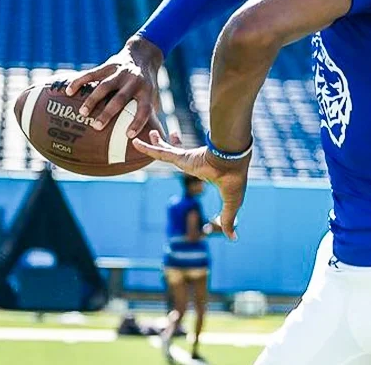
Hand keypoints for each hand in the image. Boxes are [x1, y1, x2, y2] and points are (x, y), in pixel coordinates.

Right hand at [65, 39, 162, 137]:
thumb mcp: (153, 96)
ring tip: (82, 113)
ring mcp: (120, 72)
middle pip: (120, 98)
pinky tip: (68, 91)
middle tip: (96, 126)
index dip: (138, 122)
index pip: (144, 108)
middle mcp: (134, 81)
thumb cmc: (147, 83)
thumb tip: (147, 137)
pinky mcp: (108, 65)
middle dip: (108, 113)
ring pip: (105, 86)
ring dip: (92, 100)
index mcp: (147, 91)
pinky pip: (92, 74)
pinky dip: (79, 82)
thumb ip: (150, 113)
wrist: (143, 54)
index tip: (128, 135)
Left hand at [133, 130, 247, 240]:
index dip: (184, 155)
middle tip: (159, 136)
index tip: (184, 150)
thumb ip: (227, 219)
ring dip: (155, 142)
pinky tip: (135, 143)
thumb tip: (233, 238)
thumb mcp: (231, 203)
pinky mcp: (179, 157)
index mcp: (202, 169)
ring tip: (149, 133)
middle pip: (174, 152)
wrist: (235, 162)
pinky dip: (146, 148)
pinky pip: (159, 153)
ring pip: (165, 150)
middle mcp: (191, 161)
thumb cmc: (235, 180)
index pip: (189, 163)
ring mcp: (185, 158)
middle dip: (168, 144)